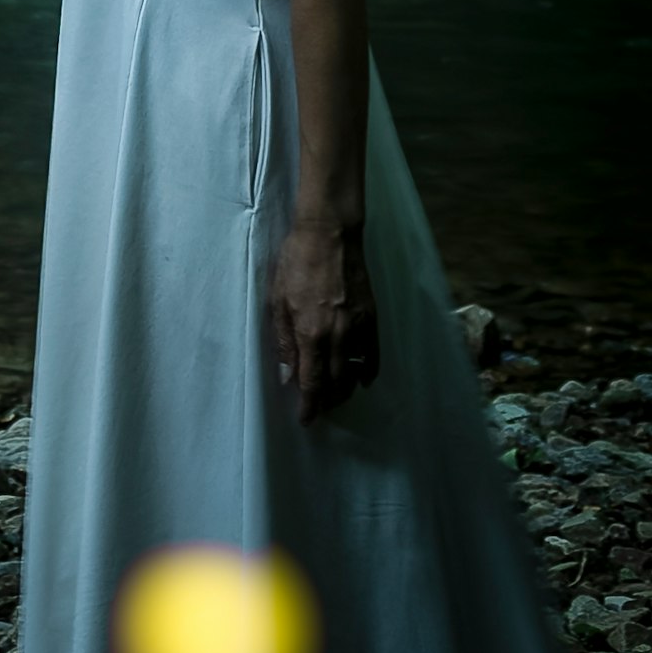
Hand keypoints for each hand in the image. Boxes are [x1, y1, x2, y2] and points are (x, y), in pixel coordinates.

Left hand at [267, 220, 379, 419]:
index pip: (311, 382)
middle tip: (318, 407)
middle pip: (335, 383)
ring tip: (335, 395)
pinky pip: (374, 354)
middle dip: (326, 401)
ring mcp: (358, 327)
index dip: (309, 405)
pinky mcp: (371, 317)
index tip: (306, 419)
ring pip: (354, 373)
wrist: (329, 233)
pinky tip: (363, 378)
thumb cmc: (296, 261)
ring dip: (345, 389)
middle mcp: (337, 335)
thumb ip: (283, 339)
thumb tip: (287, 374)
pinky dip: (369, 370)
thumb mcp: (277, 299)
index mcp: (310, 332)